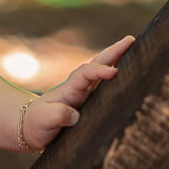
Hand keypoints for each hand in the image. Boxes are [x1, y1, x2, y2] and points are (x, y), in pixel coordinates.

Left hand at [21, 35, 134, 150]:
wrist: (33, 128)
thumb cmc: (38, 123)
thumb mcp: (44, 119)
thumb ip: (58, 115)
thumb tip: (75, 116)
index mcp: (69, 89)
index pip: (85, 75)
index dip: (99, 71)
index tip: (114, 72)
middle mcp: (79, 87)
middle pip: (97, 64)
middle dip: (113, 52)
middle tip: (130, 40)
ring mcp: (86, 93)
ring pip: (104, 73)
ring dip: (118, 60)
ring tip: (136, 48)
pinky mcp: (91, 102)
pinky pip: (107, 86)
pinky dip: (119, 78)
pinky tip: (130, 73)